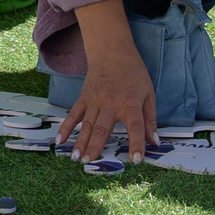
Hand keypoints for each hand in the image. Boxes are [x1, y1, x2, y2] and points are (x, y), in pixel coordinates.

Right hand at [56, 41, 157, 165]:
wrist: (112, 52)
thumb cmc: (134, 73)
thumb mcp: (149, 93)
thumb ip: (150, 119)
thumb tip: (154, 142)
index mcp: (130, 103)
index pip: (135, 126)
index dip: (136, 143)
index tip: (136, 160)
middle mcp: (111, 103)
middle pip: (103, 129)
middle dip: (96, 147)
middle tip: (89, 163)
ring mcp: (95, 100)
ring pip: (87, 125)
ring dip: (81, 142)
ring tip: (76, 158)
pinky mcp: (84, 98)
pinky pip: (74, 114)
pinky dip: (66, 127)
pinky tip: (60, 140)